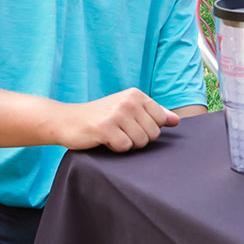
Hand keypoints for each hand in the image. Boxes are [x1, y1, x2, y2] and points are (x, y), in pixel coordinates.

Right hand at [52, 88, 179, 152]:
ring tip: (113, 134)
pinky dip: (116, 148)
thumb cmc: (101, 116)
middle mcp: (129, 101)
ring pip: (141, 142)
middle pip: (153, 134)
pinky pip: (125, 147)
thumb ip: (153, 113)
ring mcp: (117, 113)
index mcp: (137, 95)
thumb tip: (177, 120)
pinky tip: (104, 139)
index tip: (131, 124)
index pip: (161, 120)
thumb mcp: (128, 109)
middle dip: (138, 138)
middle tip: (120, 131)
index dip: (148, 128)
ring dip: (127, 144)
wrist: (66, 120)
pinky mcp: (105, 128)